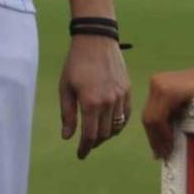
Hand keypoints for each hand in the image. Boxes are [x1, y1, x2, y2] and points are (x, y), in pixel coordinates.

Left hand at [59, 34, 130, 159]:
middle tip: (87, 144)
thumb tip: (68, 136)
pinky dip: (119, 124)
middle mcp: (108, 103)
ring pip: (116, 127)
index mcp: (91, 103)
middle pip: (104, 134)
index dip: (85, 148)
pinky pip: (126, 115)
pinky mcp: (128, 91)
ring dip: (106, 135)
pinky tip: (111, 124)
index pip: (90, 136)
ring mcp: (121, 97)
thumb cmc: (76, 62)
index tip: (80, 154)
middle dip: (94, 142)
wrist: (96, 40)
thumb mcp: (65, 87)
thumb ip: (67, 114)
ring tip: (97, 135)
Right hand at [143, 62, 193, 159]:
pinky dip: (157, 123)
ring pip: (149, 113)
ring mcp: (157, 83)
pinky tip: (163, 135)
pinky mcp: (159, 84)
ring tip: (162, 150)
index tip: (168, 154)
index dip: (160, 138)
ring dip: (154, 132)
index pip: (156, 119)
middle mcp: (158, 84)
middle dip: (155, 138)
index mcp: (168, 90)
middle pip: (149, 117)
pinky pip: (153, 107)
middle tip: (162, 156)